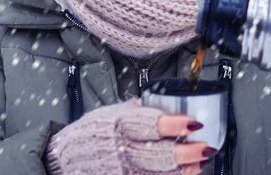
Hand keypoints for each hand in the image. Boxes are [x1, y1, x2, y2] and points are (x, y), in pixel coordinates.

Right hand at [45, 100, 216, 174]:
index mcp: (116, 125)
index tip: (194, 123)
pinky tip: (186, 174)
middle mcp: (119, 150)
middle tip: (206, 147)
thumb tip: (166, 103)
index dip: (174, 125)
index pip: (148, 124)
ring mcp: (120, 171)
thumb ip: (136, 112)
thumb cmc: (89, 135)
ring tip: (201, 162)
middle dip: (186, 153)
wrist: (64, 160)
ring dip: (184, 170)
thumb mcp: (109, 114)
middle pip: (158, 154)